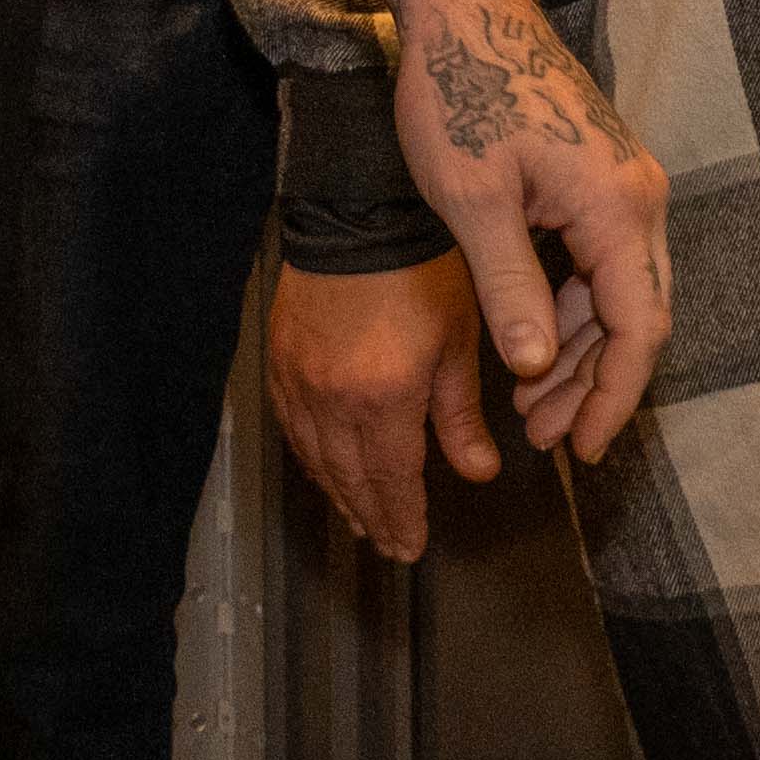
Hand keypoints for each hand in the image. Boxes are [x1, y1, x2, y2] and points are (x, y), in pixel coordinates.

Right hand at [266, 254, 502, 564]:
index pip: (392, 480)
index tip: (411, 546)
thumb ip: (462, 415)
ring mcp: (299, 380)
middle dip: (372, 517)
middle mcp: (333, 399)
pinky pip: (291, 425)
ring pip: (316, 458)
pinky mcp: (280, 359)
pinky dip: (308, 455)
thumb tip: (478, 471)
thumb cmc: (421, 271)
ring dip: (339, 494)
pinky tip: (321, 467)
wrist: (360, 213)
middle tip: (388, 545)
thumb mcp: (458, 342)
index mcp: (383, 398)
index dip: (403, 519)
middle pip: (350, 478)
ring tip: (358, 518)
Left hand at [383, 0, 674, 480]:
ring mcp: (623, 182)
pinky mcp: (600, 173)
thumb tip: (537, 370)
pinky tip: (534, 343)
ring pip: (620, 292)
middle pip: (637, 318)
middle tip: (544, 438)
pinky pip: (602, 260)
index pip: (637, 331)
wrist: (460, 2)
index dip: (614, 399)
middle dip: (595, 386)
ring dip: (580, 351)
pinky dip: (573, 307)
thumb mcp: (472, 202)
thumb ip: (510, 289)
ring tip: (529, 407)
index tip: (587, 452)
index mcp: (617, 207)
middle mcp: (639, 196)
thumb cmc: (458, 93)